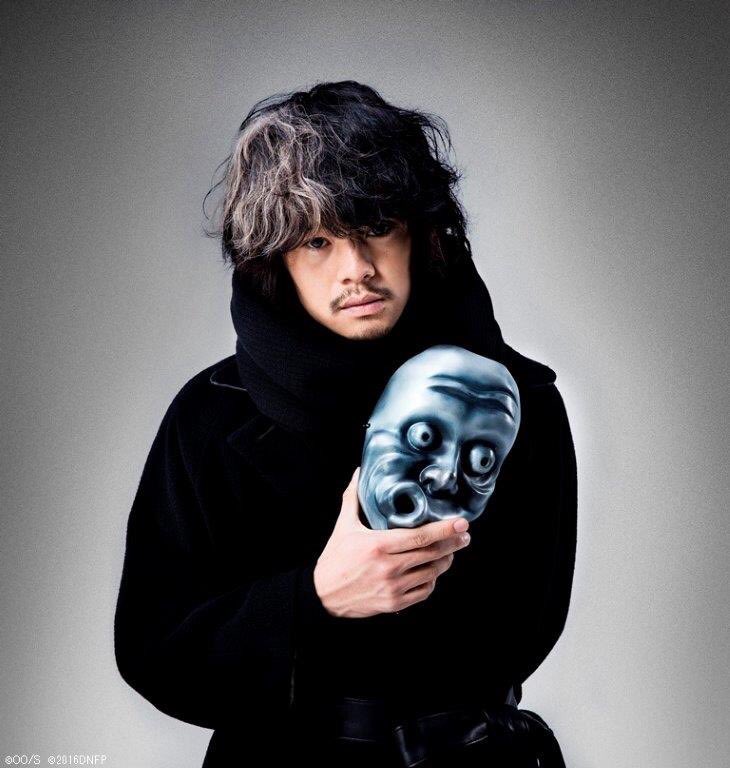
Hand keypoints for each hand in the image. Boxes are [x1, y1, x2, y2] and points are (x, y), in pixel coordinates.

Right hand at [313, 466, 471, 617]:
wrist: (323, 595)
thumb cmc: (335, 558)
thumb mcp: (343, 526)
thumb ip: (353, 498)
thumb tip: (358, 472)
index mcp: (378, 545)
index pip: (420, 537)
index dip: (445, 529)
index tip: (461, 522)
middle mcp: (389, 567)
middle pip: (432, 554)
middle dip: (453, 543)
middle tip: (464, 535)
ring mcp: (393, 587)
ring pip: (432, 573)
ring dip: (445, 561)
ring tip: (450, 551)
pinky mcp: (394, 603)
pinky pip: (424, 591)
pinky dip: (432, 580)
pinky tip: (433, 571)